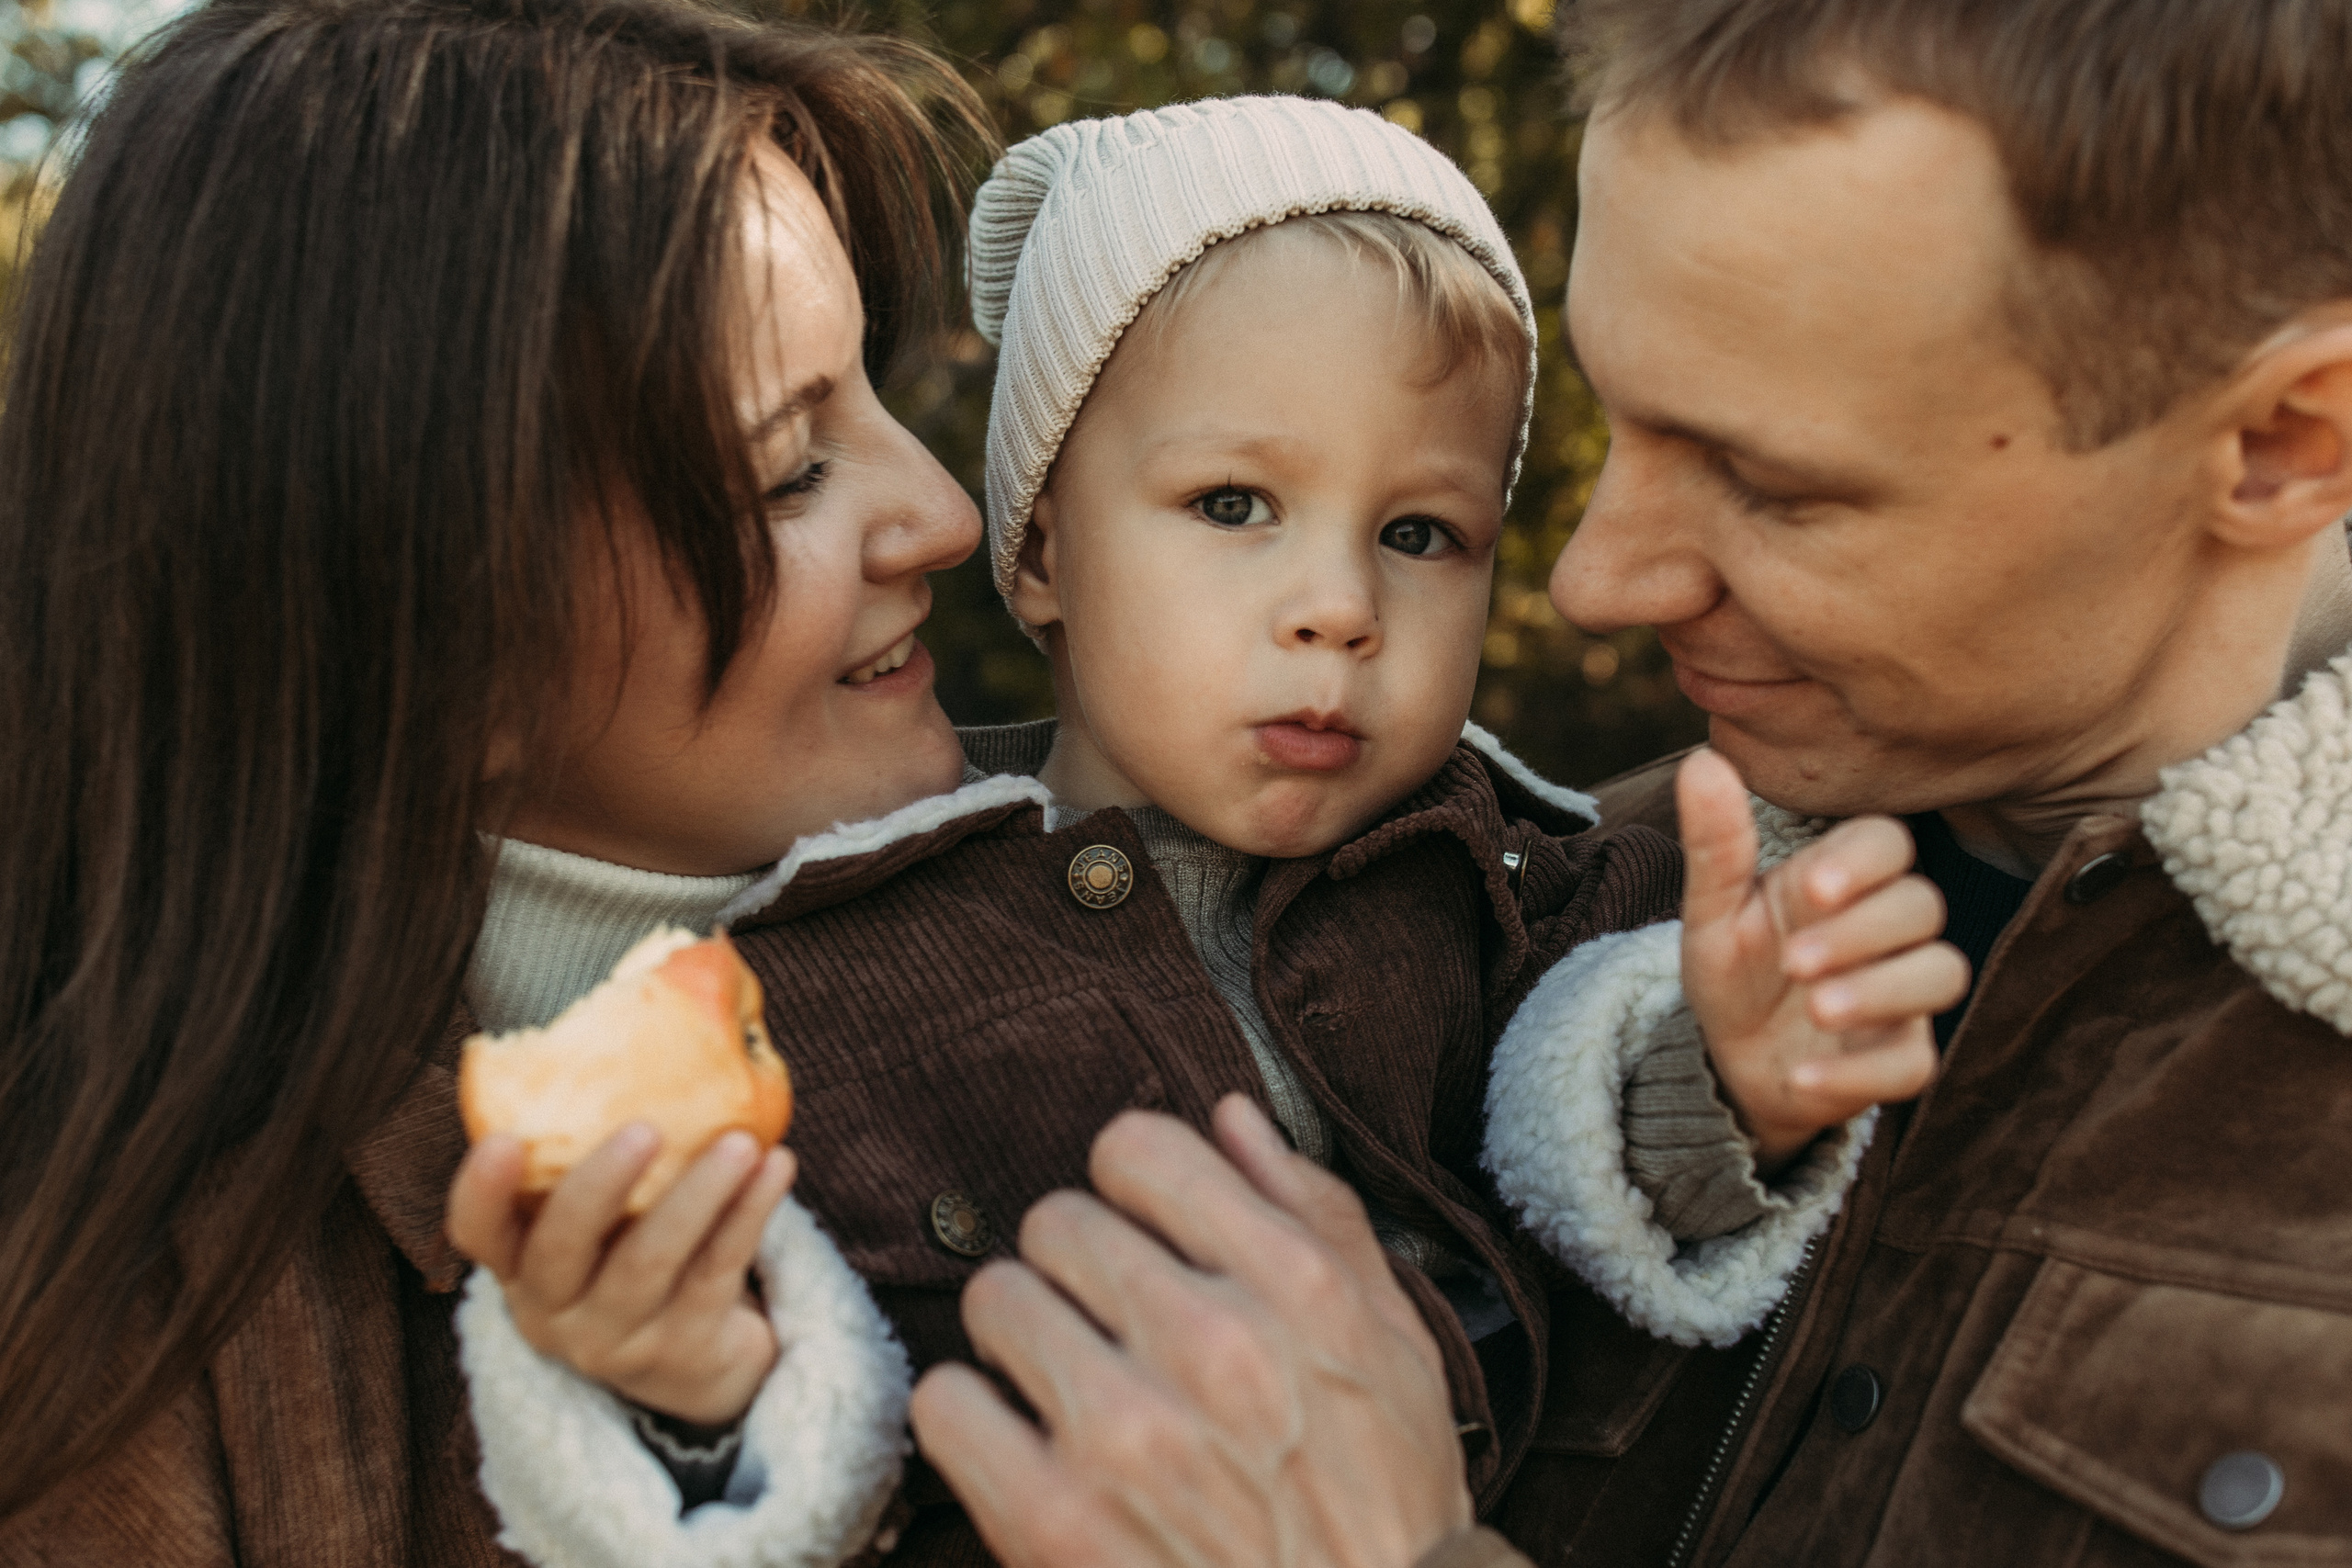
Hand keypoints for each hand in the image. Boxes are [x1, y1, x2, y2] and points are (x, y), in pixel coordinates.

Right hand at [446, 1123, 792, 1424]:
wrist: (697, 1365)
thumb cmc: (638, 1254)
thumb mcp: (605, 1223)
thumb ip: (600, 1154)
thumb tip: (656, 1013)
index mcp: (521, 1267)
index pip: (478, 1233)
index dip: (482, 1191)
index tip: (503, 1138)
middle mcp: (554, 1311)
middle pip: (561, 1250)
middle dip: (600, 1185)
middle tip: (645, 1128)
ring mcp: (617, 1340)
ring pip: (649, 1264)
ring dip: (698, 1195)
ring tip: (742, 1142)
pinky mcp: (685, 1351)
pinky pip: (716, 1274)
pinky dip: (749, 1215)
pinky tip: (777, 1166)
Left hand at [909, 1095, 1470, 1567]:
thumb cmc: (1384, 1500)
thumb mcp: (1394, 1342)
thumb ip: (1317, 1212)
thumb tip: (1232, 1117)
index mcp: (1295, 1285)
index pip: (1140, 1148)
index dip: (1130, 1182)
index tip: (1141, 1226)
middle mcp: (1209, 1342)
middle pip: (1056, 1220)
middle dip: (1075, 1264)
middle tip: (1106, 1321)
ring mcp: (1125, 1431)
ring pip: (996, 1297)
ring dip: (1022, 1337)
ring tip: (1066, 1384)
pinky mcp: (1054, 1518)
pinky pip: (947, 1404)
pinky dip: (972, 1418)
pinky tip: (1023, 1442)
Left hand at [1678, 748, 1968, 1165]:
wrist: (1729, 1064)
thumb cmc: (1734, 972)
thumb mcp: (1712, 912)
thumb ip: (1715, 843)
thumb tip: (1701, 759)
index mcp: (1839, 880)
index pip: (1887, 842)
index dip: (1864, 861)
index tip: (1815, 889)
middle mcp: (1884, 931)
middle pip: (1921, 904)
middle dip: (1864, 930)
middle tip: (1794, 961)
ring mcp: (1900, 995)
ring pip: (1943, 973)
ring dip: (1883, 991)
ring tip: (1817, 1009)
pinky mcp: (1900, 1058)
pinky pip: (1912, 1063)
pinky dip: (1860, 1073)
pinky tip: (1802, 1077)